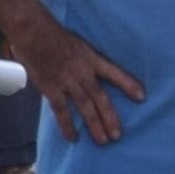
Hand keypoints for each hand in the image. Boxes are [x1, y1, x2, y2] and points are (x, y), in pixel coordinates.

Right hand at [19, 17, 141, 146]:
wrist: (33, 31)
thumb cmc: (50, 32)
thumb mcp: (75, 42)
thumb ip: (81, 58)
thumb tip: (82, 69)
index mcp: (90, 58)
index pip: (114, 72)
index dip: (128, 84)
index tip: (141, 96)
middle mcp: (83, 72)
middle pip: (101, 98)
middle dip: (110, 118)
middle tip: (117, 135)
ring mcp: (68, 82)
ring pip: (85, 107)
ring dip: (95, 125)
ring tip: (103, 141)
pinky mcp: (52, 89)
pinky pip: (62, 111)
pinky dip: (67, 126)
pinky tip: (72, 138)